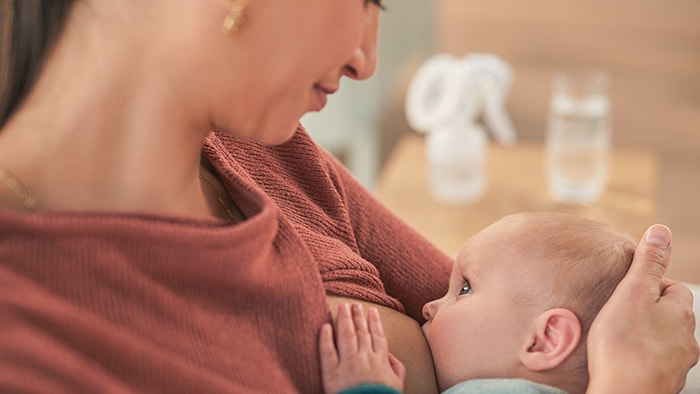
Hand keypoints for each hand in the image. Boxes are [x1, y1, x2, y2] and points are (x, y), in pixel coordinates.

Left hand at [319, 303, 405, 393]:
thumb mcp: (398, 385)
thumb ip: (396, 368)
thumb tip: (389, 354)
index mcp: (380, 362)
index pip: (377, 336)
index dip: (374, 322)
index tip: (372, 310)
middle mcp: (364, 359)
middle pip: (361, 332)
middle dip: (358, 316)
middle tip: (355, 304)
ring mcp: (347, 365)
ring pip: (346, 336)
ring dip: (344, 319)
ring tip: (342, 307)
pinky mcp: (331, 374)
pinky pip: (327, 352)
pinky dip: (325, 338)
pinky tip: (324, 326)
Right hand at [587, 225, 698, 392]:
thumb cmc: (624, 346)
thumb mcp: (632, 293)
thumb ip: (647, 263)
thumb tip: (661, 231)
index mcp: (681, 313)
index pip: (673, 287)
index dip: (649, 285)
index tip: (627, 290)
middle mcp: (686, 339)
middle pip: (669, 315)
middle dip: (647, 311)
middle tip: (618, 312)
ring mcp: (677, 363)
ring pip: (663, 341)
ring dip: (645, 336)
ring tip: (617, 337)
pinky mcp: (663, 382)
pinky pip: (653, 363)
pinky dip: (640, 358)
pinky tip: (621, 359)